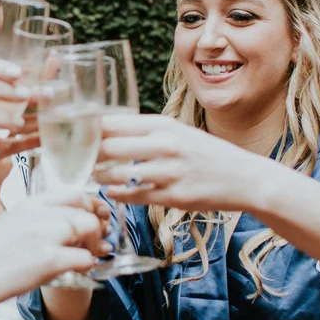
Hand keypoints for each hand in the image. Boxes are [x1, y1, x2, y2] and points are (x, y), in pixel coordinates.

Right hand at [0, 190, 108, 307]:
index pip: (74, 193)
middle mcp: (40, 214)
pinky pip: (85, 258)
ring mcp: (45, 235)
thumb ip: (39, 218)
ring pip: (90, 228)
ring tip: (88, 255)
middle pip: (86, 209)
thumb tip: (71, 223)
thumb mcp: (11, 222)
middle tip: (96, 240)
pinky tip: (79, 269)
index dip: (90, 205)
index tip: (95, 216)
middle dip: (97, 224)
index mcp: (30, 203)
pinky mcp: (50, 259)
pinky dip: (88, 264)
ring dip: (94, 244)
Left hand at [93, 113, 264, 212]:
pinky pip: (134, 195)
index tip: (75, 136)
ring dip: (100, 177)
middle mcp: (166, 145)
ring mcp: (169, 172)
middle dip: (88, 155)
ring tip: (93, 176)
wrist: (243, 177)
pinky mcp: (173, 196)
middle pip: (110, 147)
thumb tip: (105, 130)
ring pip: (118, 174)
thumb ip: (145, 131)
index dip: (89, 130)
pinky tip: (111, 191)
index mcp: (164, 124)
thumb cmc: (205, 153)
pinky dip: (117, 194)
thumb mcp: (178, 132)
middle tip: (77, 160)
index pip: (114, 122)